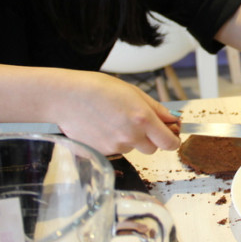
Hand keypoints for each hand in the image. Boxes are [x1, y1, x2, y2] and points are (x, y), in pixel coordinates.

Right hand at [54, 72, 180, 155]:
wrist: (66, 97)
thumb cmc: (99, 89)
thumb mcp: (134, 93)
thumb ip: (157, 110)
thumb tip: (173, 120)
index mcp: (143, 119)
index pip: (169, 143)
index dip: (173, 140)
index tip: (172, 137)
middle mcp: (131, 136)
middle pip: (152, 149)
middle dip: (151, 139)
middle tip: (139, 123)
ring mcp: (115, 147)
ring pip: (133, 148)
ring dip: (130, 139)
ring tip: (114, 120)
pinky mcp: (101, 153)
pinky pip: (116, 150)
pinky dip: (114, 141)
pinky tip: (103, 126)